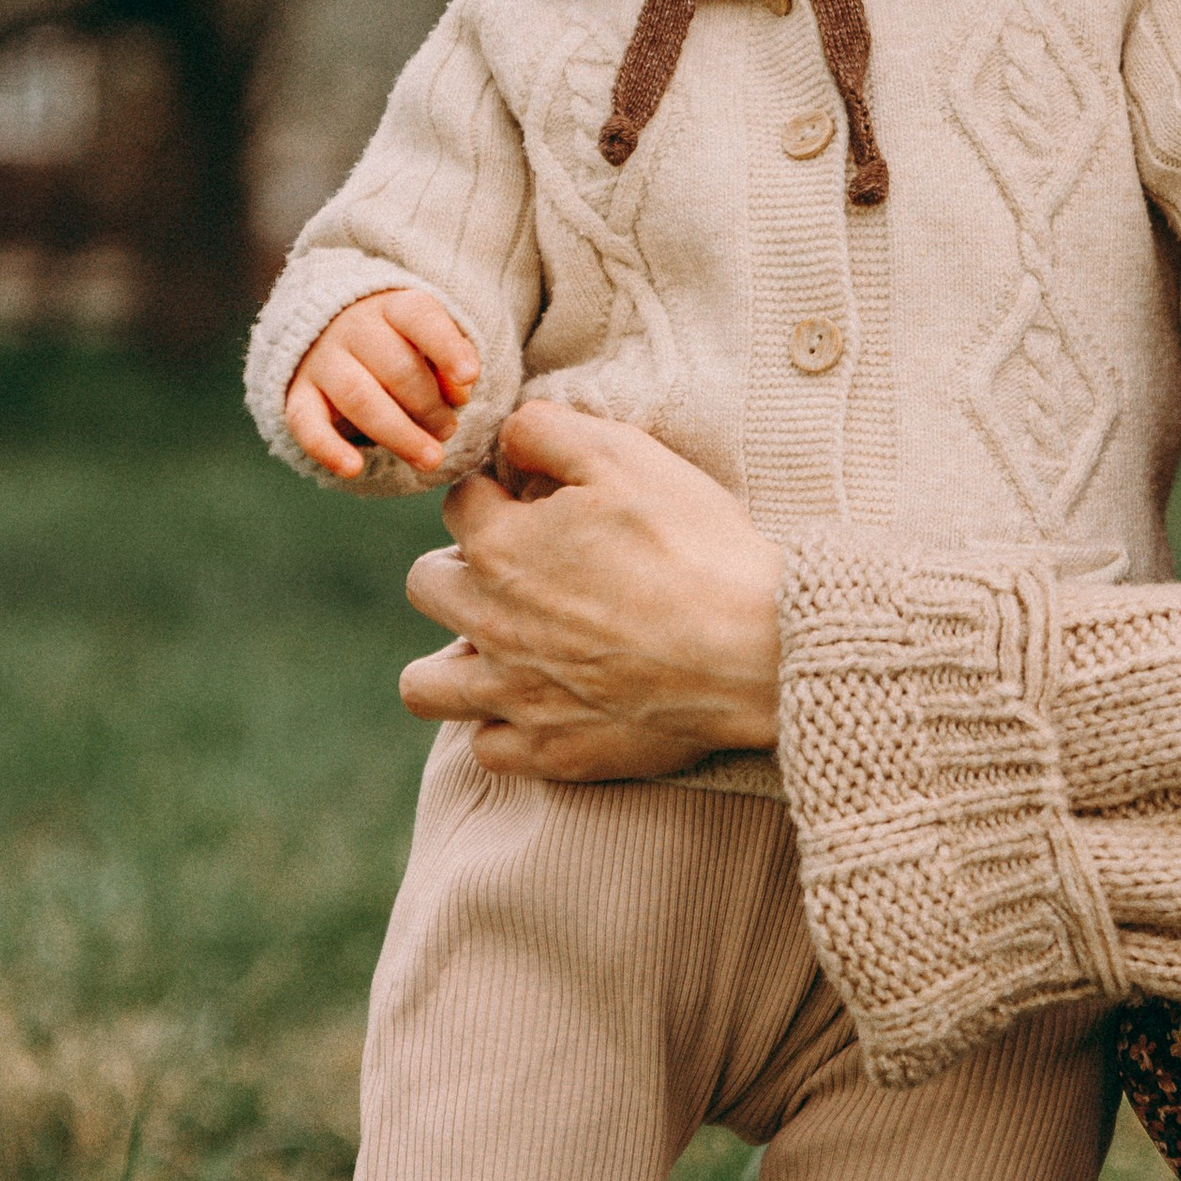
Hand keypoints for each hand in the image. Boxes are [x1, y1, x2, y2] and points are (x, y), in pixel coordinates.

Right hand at [285, 286, 478, 479]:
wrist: (325, 330)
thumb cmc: (396, 342)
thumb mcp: (428, 339)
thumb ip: (451, 358)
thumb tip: (460, 391)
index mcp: (392, 307)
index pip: (419, 318)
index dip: (446, 347)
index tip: (470, 377)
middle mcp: (351, 328)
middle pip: (395, 368)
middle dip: (429, 407)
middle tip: (448, 431)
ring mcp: (321, 361)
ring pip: (359, 397)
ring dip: (399, 434)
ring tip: (430, 459)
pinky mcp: (297, 394)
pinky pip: (306, 423)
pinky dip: (328, 448)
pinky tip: (353, 468)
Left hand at [398, 401, 784, 781]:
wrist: (754, 649)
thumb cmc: (694, 546)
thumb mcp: (625, 455)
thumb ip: (549, 429)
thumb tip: (509, 432)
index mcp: (500, 547)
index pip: (459, 502)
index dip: (499, 490)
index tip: (538, 497)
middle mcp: (489, 624)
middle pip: (426, 585)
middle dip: (460, 566)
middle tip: (521, 566)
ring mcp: (515, 695)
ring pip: (425, 684)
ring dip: (452, 658)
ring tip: (502, 643)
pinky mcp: (550, 751)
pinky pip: (485, 746)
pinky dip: (502, 724)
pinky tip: (541, 700)